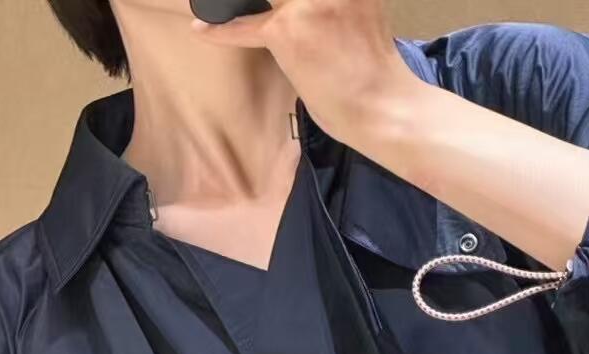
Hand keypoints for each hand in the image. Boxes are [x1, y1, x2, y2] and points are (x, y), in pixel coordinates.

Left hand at [188, 0, 414, 143]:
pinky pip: (244, 26)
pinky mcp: (286, 31)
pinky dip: (220, 31)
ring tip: (246, 17)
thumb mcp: (361, 14)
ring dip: (249, 5)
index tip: (280, 6)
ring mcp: (305, 3)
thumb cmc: (375, 73)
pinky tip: (203, 29)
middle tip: (276, 25)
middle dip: (272, 3)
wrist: (385, 108)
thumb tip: (299, 9)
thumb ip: (333, 3)